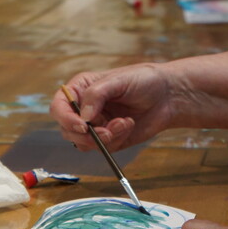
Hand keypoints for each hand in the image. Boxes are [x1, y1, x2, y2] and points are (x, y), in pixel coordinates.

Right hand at [50, 64, 175, 152]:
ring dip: (104, 138)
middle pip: (67, 130)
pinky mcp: (110, 139)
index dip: (66, 118)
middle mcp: (84, 109)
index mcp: (81, 90)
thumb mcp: (118, 80)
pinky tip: (128, 124)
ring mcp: (96, 125)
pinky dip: (116, 140)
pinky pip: (103, 148)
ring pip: (84, 143)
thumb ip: (97, 95)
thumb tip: (83, 117)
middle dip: (87, 135)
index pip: (59, 107)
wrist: (168, 96)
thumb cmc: (143, 80)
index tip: (82, 126)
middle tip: (106, 132)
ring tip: (124, 123)